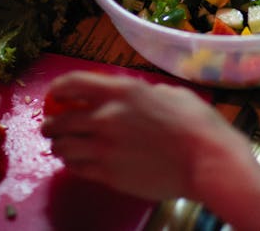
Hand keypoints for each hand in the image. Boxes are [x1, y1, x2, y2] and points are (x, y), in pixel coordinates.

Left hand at [40, 71, 251, 201]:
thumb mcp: (168, 93)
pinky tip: (78, 162)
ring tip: (62, 146)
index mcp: (121, 91)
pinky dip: (72, 164)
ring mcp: (104, 149)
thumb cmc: (196, 123)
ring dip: (59, 145)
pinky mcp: (109, 175)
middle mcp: (105, 117)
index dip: (58, 88)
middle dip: (51, 123)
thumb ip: (141, 94)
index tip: (55, 95)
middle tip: (52, 126)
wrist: (207, 160)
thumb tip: (132, 99)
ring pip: (62, 147)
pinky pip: (76, 169)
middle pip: (59, 120)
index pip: (72, 84)